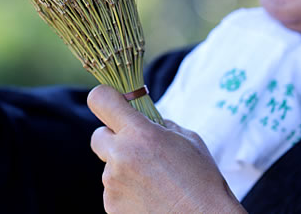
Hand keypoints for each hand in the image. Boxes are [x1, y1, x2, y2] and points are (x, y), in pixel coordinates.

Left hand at [87, 85, 244, 213]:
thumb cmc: (202, 181)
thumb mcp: (187, 139)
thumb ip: (158, 124)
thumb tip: (142, 117)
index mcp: (139, 133)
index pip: (100, 99)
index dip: (104, 99)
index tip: (113, 104)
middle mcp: (120, 156)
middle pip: (98, 136)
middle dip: (114, 139)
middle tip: (137, 149)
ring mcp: (112, 184)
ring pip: (109, 166)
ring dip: (124, 169)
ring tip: (154, 182)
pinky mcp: (111, 206)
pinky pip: (113, 190)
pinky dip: (126, 192)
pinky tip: (149, 198)